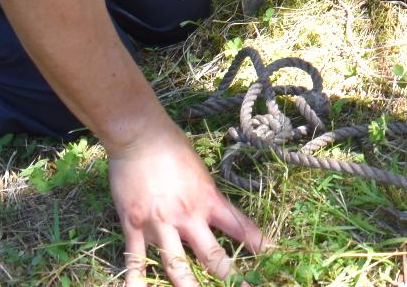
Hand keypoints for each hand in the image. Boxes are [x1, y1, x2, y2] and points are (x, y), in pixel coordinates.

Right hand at [110, 120, 265, 285]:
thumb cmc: (173, 147)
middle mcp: (188, 216)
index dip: (258, 245)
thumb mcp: (201, 171)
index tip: (272, 259)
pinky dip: (136, 280)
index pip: (240, 227)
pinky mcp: (134, 226)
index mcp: (208, 199)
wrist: (140, 135)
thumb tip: (216, 214)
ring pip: (176, 266)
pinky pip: (135, 260)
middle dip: (230, 279)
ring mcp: (160, 224)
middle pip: (212, 257)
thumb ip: (207, 196)